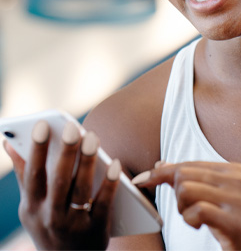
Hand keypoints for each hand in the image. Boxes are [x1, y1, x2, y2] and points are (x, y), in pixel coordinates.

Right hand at [3, 120, 119, 250]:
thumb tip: (9, 142)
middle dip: (66, 153)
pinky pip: (103, 205)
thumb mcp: (30, 203)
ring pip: (80, 191)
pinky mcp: (96, 230)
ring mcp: (73, 225)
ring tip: (92, 137)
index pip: (33, 174)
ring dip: (87, 164)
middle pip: (58, 181)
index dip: (37, 149)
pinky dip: (109, 184)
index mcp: (32, 206)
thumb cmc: (47, 221)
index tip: (41, 124)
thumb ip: (24, 172)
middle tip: (72, 127)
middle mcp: (50, 217)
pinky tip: (115, 164)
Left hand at [133, 161, 240, 250]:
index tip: (142, 180)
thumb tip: (161, 165)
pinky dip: (190, 220)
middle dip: (175, 194)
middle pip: (184, 174)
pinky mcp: (237, 220)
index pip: (188, 164)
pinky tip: (200, 226)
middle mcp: (237, 179)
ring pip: (187, 189)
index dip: (162, 172)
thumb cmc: (240, 225)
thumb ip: (194, 180)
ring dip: (182, 209)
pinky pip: (198, 210)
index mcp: (233, 170)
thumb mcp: (218, 198)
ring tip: (195, 219)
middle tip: (186, 210)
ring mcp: (238, 198)